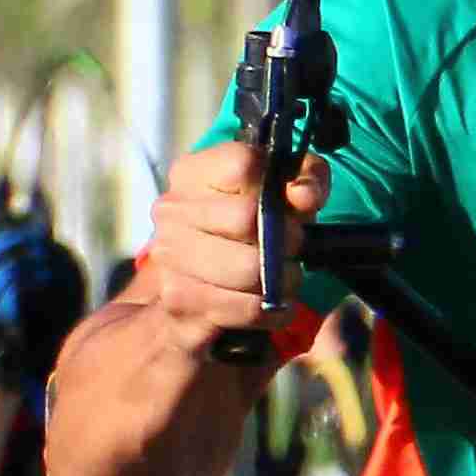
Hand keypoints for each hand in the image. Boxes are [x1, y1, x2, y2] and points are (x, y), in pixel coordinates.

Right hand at [133, 138, 325, 349]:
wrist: (199, 286)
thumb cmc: (252, 228)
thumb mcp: (286, 192)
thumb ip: (307, 179)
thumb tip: (303, 195)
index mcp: (193, 172)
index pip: (244, 164)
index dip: (280, 186)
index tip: (290, 205)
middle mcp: (171, 210)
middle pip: (248, 218)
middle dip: (286, 238)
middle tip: (293, 249)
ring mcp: (168, 255)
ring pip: (249, 268)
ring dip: (282, 279)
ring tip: (283, 277)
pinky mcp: (179, 299)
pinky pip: (246, 307)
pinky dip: (271, 311)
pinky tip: (270, 303)